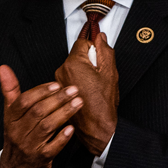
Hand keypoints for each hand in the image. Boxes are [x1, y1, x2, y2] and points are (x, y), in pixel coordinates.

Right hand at [0, 65, 80, 167]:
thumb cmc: (16, 136)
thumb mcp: (10, 114)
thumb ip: (10, 90)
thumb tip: (4, 68)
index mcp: (11, 119)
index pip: (24, 102)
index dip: (40, 92)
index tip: (56, 85)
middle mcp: (18, 132)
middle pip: (37, 112)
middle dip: (57, 99)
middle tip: (73, 90)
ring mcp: (29, 146)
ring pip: (47, 127)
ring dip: (64, 113)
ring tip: (78, 103)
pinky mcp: (41, 158)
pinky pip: (52, 147)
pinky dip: (62, 138)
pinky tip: (71, 128)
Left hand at [53, 24, 117, 152]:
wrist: (96, 129)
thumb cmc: (103, 105)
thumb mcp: (110, 73)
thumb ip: (105, 51)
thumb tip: (101, 37)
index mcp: (73, 63)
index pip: (82, 43)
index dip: (93, 49)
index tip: (99, 59)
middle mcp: (61, 71)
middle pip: (76, 56)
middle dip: (88, 62)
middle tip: (97, 77)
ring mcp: (58, 83)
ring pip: (72, 68)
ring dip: (82, 73)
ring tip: (92, 88)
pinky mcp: (58, 93)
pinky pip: (68, 80)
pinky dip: (76, 83)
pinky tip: (86, 94)